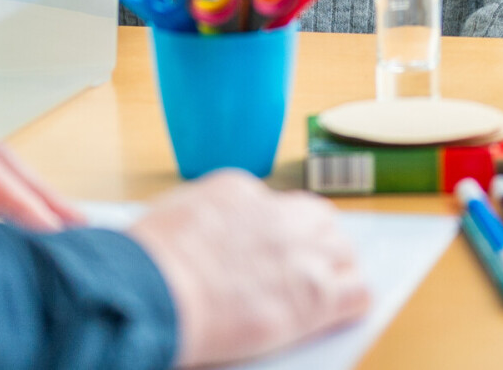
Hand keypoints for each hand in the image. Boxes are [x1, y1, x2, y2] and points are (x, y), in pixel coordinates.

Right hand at [126, 171, 370, 366]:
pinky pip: (358, 291)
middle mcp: (278, 215)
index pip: (275, 205)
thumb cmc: (144, 264)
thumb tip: (204, 242)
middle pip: (318, 220)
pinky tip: (343, 311)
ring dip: (336, 268)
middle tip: (304, 264)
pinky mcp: (315, 296)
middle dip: (315, 240)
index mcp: (239, 192)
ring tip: (327, 288)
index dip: (274, 231)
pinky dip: (353, 301)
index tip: (267, 248)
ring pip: (343, 252)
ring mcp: (300, 254)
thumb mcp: (170, 220)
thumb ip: (200, 224)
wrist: (151, 290)